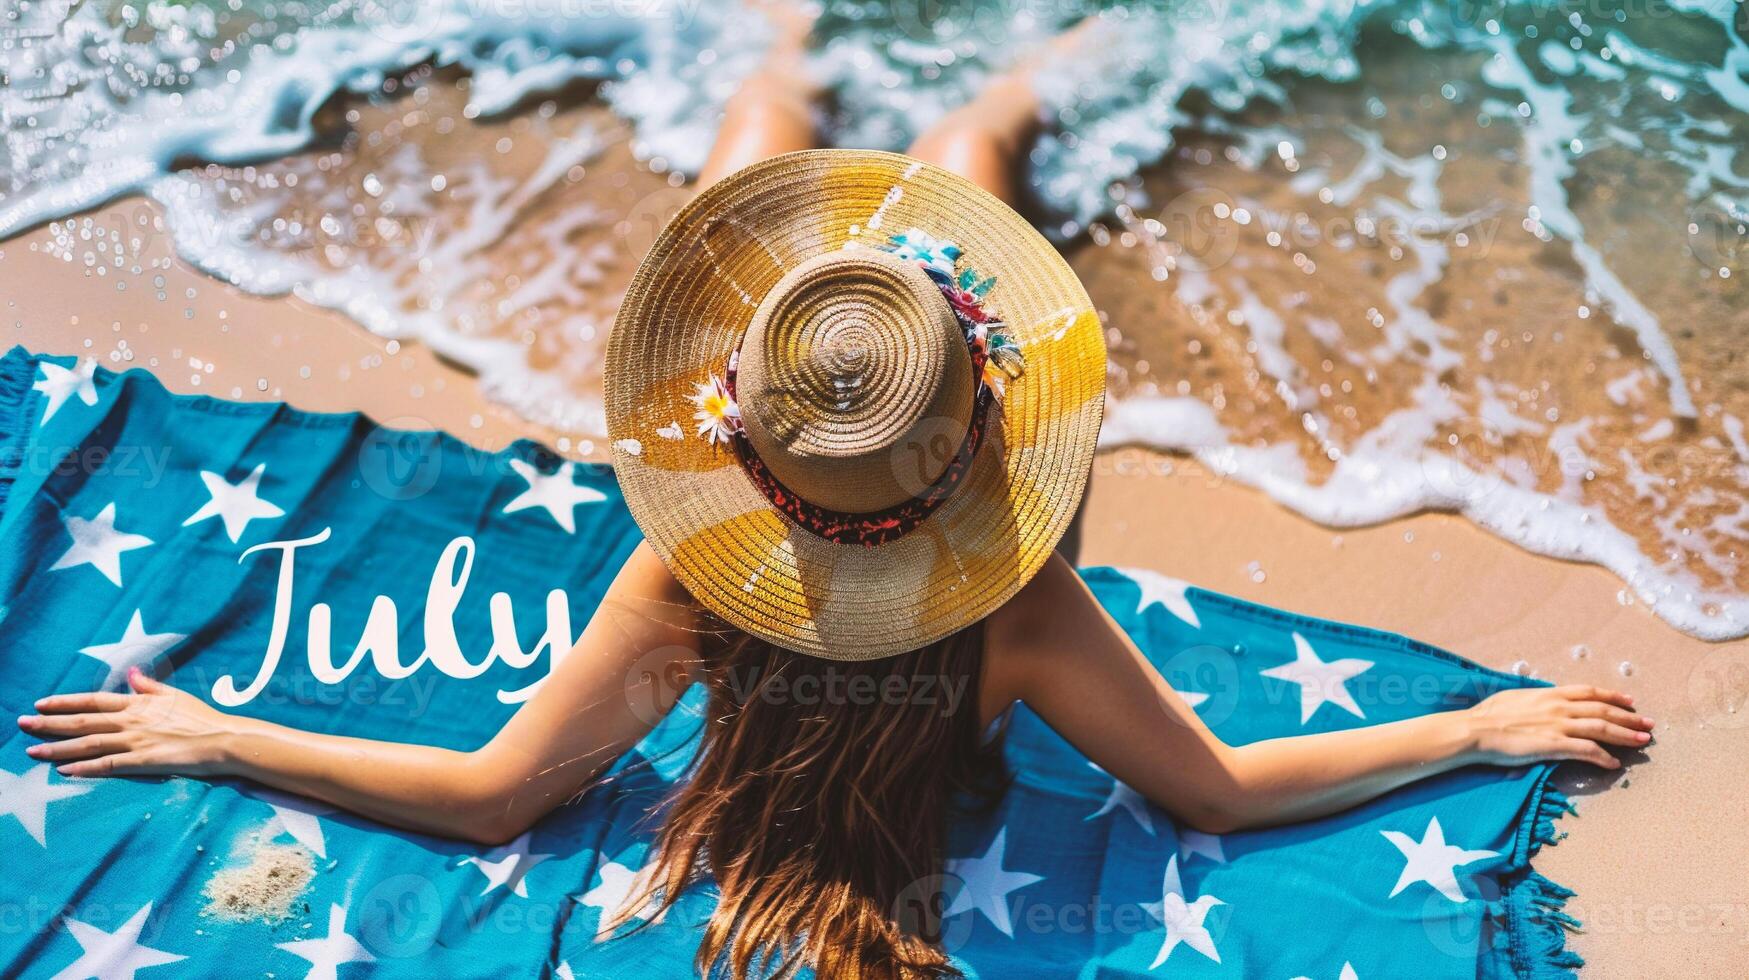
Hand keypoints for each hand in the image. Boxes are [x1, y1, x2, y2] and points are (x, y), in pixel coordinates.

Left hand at [18, 668, 237, 776]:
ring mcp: (135, 741)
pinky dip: (84, 768)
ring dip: (57, 748)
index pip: (93, 700)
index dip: (64, 701)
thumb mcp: (175, 695)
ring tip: (32, 751)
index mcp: (137, 703)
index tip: (41, 703)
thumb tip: (132, 673)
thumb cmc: (202, 717)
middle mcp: (131, 720)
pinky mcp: (142, 762)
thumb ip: (149, 686)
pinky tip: (64, 771)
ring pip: (88, 743)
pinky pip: (107, 765)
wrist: (222, 739)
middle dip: (48, 723)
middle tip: (21, 724)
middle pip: (81, 721)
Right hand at [1465, 684, 1651, 768]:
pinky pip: (1587, 751)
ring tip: (1643, 741)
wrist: (1476, 730)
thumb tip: (1541, 701)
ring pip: (1601, 728)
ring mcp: (1558, 726)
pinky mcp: (1554, 745)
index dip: (1612, 695)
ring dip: (1625, 735)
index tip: (1629, 701)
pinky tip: (1614, 764)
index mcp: (1549, 694)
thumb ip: (1535, 700)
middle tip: (1648, 723)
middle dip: (1629, 717)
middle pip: (1603, 709)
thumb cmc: (1488, 715)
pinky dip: (1603, 757)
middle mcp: (1559, 707)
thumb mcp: (1514, 698)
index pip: (1589, 692)